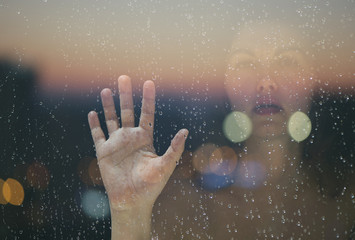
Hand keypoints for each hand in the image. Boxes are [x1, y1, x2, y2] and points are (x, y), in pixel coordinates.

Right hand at [88, 75, 187, 210]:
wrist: (132, 201)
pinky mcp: (104, 153)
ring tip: (107, 90)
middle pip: (127, 111)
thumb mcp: (165, 166)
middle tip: (124, 77)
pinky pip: (97, 135)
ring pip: (111, 119)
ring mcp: (116, 144)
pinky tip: (92, 113)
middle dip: (126, 95)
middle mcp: (130, 138)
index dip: (148, 99)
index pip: (147, 114)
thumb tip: (186, 131)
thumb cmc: (151, 186)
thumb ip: (174, 149)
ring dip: (109, 105)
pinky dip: (94, 124)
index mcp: (145, 139)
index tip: (149, 83)